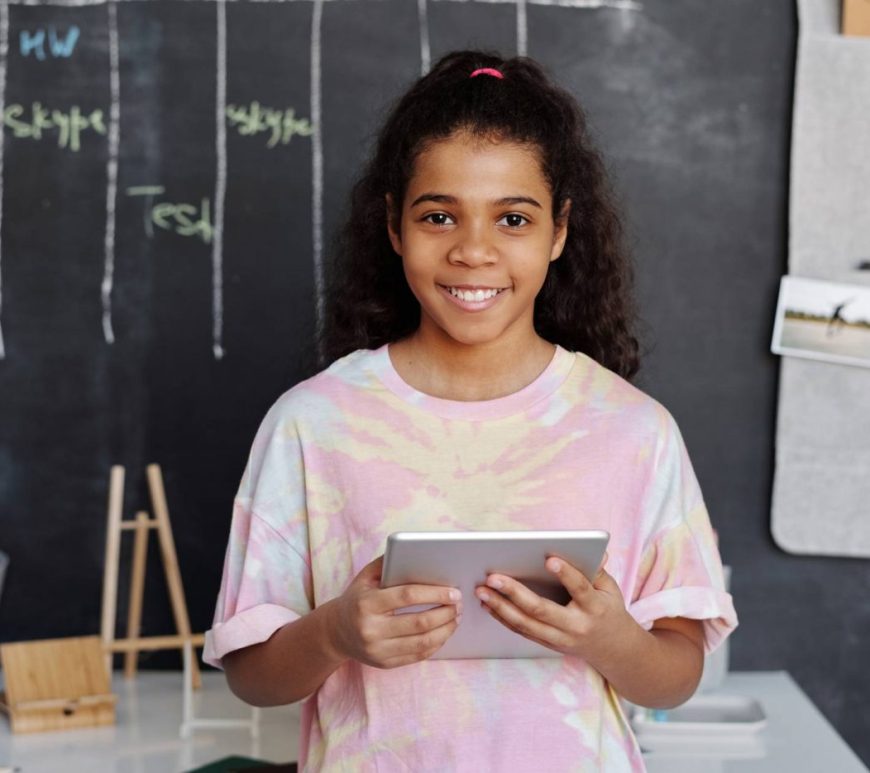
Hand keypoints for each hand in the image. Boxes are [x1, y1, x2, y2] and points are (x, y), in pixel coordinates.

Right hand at [326, 555, 461, 668]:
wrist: (336, 632)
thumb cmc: (357, 598)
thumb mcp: (366, 577)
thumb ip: (389, 562)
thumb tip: (419, 551)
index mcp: (366, 604)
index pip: (407, 596)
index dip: (434, 593)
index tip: (453, 591)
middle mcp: (370, 629)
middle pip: (419, 622)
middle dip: (446, 613)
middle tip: (459, 604)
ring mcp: (377, 650)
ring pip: (422, 643)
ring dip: (446, 630)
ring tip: (457, 618)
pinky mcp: (385, 664)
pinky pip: (418, 656)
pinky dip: (436, 644)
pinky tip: (444, 632)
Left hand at [475, 554, 633, 663]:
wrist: (613, 650)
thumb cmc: (608, 610)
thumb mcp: (610, 589)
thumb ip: (598, 570)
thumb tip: (596, 549)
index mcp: (595, 608)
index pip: (580, 589)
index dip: (566, 574)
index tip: (549, 558)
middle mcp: (575, 626)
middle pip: (541, 610)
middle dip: (514, 593)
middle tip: (492, 577)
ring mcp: (559, 639)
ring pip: (526, 624)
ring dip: (500, 607)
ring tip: (481, 591)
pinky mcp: (548, 644)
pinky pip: (522, 631)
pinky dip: (503, 618)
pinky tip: (488, 605)